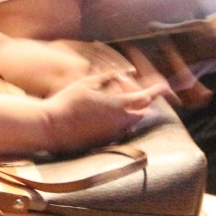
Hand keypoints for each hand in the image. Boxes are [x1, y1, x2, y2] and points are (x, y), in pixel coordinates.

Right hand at [42, 71, 165, 152]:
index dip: (156, 91)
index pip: (145, 97)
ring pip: (131, 123)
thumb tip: (124, 73)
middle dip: (142, 103)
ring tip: (118, 103)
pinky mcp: (104, 142)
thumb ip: (109, 77)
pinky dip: (119, 122)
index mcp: (117, 105)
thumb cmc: (67, 101)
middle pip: (141, 113)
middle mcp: (119, 122)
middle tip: (137, 93)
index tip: (163, 87)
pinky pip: (119, 131)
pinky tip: (104, 115)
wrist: (52, 127)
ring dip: (130, 113)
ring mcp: (112, 134)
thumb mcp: (87, 83)